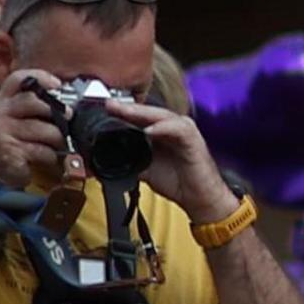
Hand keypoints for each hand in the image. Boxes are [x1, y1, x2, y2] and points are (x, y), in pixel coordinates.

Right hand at [0, 71, 71, 188]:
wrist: (1, 165)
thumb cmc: (20, 138)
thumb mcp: (28, 117)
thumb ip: (43, 106)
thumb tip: (71, 105)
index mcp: (6, 98)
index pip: (18, 79)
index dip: (40, 77)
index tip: (58, 84)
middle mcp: (0, 111)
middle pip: (31, 101)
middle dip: (56, 110)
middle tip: (69, 117)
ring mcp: (0, 130)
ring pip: (39, 128)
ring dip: (57, 138)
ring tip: (61, 144)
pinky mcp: (6, 150)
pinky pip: (38, 150)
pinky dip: (51, 156)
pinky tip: (49, 158)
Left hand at [110, 100, 239, 221]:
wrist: (199, 199)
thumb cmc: (178, 182)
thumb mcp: (144, 169)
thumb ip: (128, 158)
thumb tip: (104, 158)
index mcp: (162, 131)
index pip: (141, 116)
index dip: (122, 111)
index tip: (104, 109)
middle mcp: (174, 127)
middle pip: (149, 112)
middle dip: (129, 108)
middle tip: (110, 105)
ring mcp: (185, 132)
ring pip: (162, 115)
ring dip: (143, 113)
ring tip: (126, 112)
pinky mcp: (194, 140)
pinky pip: (179, 129)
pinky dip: (163, 128)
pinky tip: (149, 130)